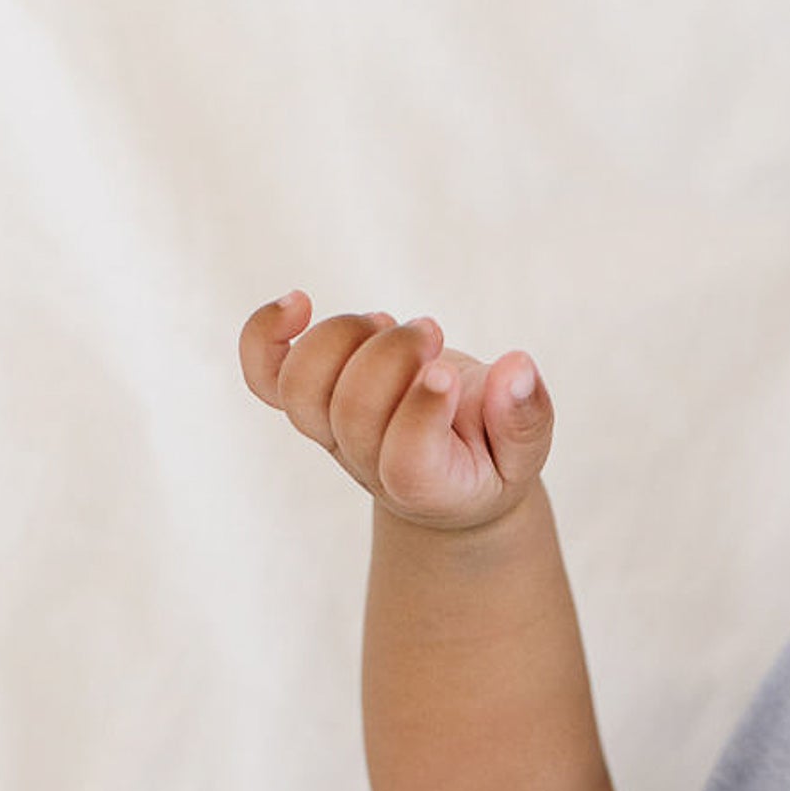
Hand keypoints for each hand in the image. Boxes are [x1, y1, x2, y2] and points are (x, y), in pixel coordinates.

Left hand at [238, 293, 551, 533]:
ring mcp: (331, 433)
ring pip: (303, 386)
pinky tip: (298, 303)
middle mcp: (367, 465)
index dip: (421, 411)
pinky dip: (265, 334)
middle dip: (394, 354)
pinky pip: (264, 373)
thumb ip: (525, 420)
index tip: (446, 373)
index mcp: (425, 487)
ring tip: (389, 324)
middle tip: (432, 333)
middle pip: (353, 410)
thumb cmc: (489, 459)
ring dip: (344, 336)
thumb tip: (517, 369)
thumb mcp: (524, 452)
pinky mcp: (310, 400)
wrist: (444, 474)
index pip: (406, 458)